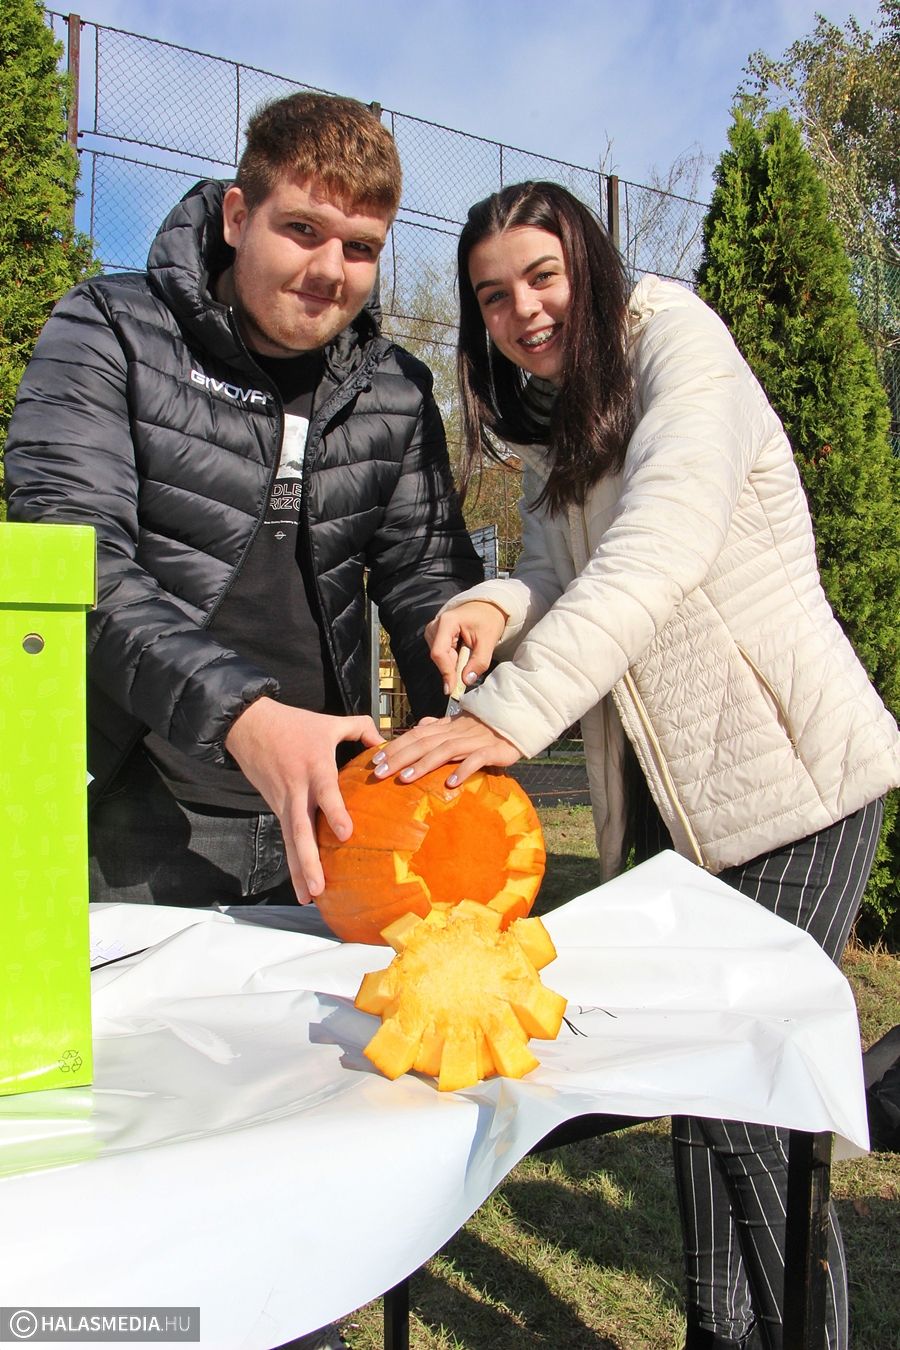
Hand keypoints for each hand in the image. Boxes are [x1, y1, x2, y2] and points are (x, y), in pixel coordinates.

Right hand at [225, 697, 381, 903]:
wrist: (248, 726)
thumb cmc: (293, 724)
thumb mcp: (330, 723)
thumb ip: (362, 729)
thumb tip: (385, 744)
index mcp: (315, 768)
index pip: (326, 794)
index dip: (335, 813)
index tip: (346, 834)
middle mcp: (298, 791)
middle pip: (301, 831)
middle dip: (309, 862)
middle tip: (318, 887)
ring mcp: (284, 803)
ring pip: (290, 842)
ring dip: (298, 871)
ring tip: (308, 898)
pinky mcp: (276, 809)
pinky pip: (286, 839)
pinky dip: (293, 863)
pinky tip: (302, 886)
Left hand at [372, 710, 520, 786]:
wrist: (518, 718)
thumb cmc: (485, 726)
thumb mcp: (459, 724)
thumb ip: (438, 726)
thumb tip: (419, 725)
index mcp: (446, 727)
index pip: (415, 735)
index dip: (395, 746)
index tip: (374, 760)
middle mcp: (455, 732)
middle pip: (423, 743)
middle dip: (399, 757)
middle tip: (379, 772)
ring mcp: (473, 741)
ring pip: (444, 750)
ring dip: (423, 764)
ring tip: (405, 779)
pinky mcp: (492, 751)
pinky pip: (476, 760)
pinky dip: (463, 770)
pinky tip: (450, 784)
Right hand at [426, 601, 508, 692]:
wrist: (487, 608)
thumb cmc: (488, 619)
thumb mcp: (488, 641)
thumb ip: (479, 662)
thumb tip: (466, 681)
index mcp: (447, 622)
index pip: (439, 653)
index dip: (445, 672)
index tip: (451, 689)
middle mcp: (436, 625)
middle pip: (439, 657)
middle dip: (453, 668)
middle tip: (470, 669)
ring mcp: (434, 631)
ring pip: (440, 657)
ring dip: (454, 662)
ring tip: (469, 652)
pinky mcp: (435, 636)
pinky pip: (441, 654)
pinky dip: (453, 659)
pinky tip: (463, 651)